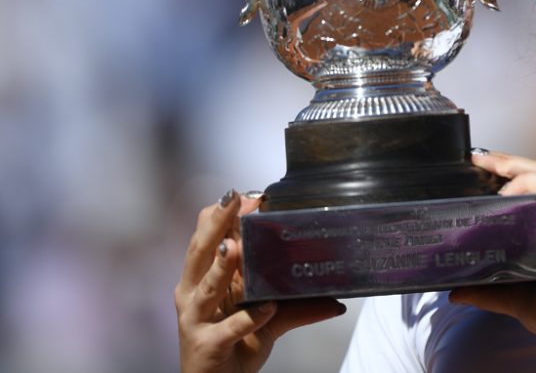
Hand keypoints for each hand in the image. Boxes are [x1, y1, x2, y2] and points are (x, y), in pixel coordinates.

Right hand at [175, 190, 345, 372]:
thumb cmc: (234, 346)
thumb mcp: (268, 319)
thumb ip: (299, 306)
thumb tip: (337, 299)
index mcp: (201, 279)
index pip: (204, 237)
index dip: (219, 214)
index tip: (243, 195)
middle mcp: (192, 294)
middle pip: (199, 251)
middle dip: (216, 224)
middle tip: (234, 200)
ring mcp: (195, 320)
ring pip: (206, 287)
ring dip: (221, 267)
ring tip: (236, 248)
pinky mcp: (206, 345)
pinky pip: (228, 329)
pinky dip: (247, 318)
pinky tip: (266, 307)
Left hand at [448, 153, 535, 342]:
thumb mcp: (507, 294)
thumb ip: (482, 290)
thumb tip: (453, 292)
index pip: (527, 186)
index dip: (505, 172)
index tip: (478, 167)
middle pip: (534, 172)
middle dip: (506, 161)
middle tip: (478, 157)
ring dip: (515, 165)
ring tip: (489, 165)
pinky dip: (528, 182)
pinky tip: (507, 191)